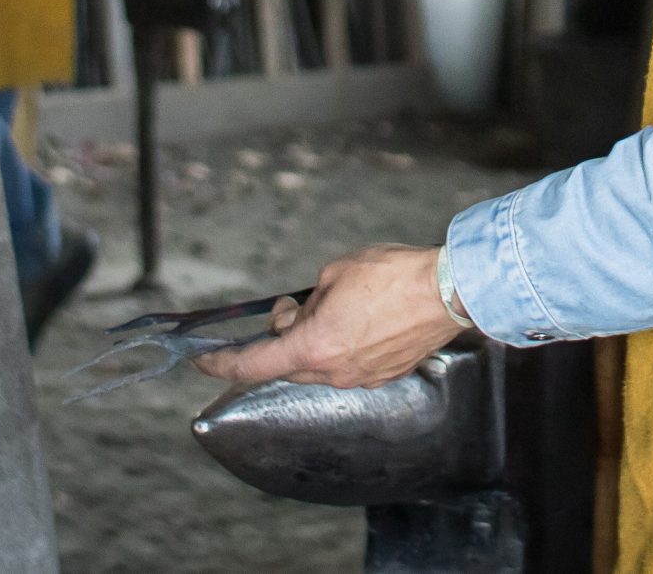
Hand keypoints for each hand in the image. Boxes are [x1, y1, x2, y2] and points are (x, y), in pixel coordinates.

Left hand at [193, 244, 466, 390]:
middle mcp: (334, 372)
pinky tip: (359, 321)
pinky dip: (340, 348)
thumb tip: (297, 316)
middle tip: (293, 308)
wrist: (449, 291)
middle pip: (287, 366)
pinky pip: (346, 368)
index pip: (254, 364)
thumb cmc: (392, 276)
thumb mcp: (333, 273)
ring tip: (336, 307)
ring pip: (317, 368)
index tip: (203, 362)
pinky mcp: (384, 376)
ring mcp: (360, 379)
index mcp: (314, 347)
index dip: (222, 364)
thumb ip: (305, 301)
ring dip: (313, 343)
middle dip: (281, 340)